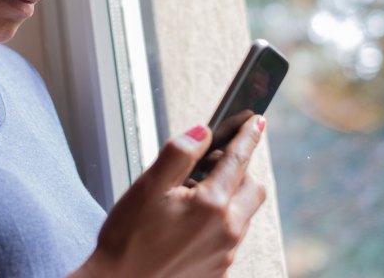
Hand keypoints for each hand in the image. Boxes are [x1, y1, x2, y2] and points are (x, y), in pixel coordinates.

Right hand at [72, 115, 266, 277]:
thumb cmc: (128, 238)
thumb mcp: (148, 186)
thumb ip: (179, 154)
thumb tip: (202, 133)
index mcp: (211, 205)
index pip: (238, 159)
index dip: (246, 135)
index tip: (255, 120)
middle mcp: (226, 231)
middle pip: (253, 188)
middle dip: (240, 168)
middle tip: (211, 161)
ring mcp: (225, 254)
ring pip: (243, 213)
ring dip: (229, 195)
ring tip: (192, 194)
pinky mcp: (218, 270)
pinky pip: (231, 237)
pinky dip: (220, 220)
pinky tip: (189, 222)